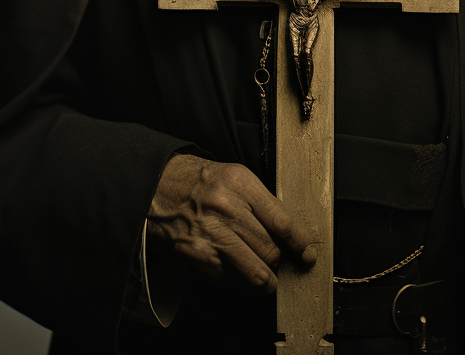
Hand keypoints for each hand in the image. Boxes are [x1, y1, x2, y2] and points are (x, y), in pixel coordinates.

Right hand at [147, 154, 316, 293]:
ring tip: (266, 278)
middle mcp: (226, 210)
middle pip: (271, 251)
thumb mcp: (234, 178)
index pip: (281, 221)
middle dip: (279, 262)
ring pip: (256, 274)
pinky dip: (241, 285)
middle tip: (278, 262)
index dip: (300, 243)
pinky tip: (240, 276)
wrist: (157, 188)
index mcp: (240, 184)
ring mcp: (210, 236)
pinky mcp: (197, 259)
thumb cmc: (199, 183)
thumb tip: (289, 235)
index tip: (307, 254)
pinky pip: (231, 283)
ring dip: (266, 281)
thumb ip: (261, 203)